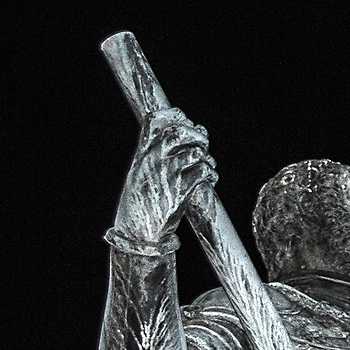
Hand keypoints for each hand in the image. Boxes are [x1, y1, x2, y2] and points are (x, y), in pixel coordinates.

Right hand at [114, 107, 215, 247]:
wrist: (137, 233)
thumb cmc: (142, 202)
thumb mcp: (141, 174)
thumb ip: (158, 153)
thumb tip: (191, 131)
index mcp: (142, 155)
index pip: (154, 122)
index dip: (174, 115)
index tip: (186, 121)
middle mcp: (153, 162)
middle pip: (179, 132)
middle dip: (197, 135)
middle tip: (202, 145)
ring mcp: (167, 175)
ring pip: (196, 152)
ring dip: (207, 158)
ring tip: (207, 166)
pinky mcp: (181, 191)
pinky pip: (204, 171)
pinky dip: (211, 173)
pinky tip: (209, 179)